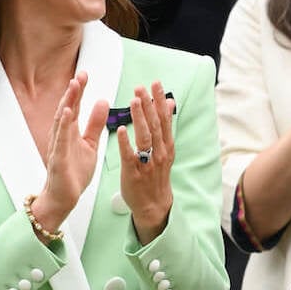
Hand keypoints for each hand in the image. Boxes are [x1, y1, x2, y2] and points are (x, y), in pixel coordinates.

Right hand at [31, 71, 108, 235]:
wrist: (64, 197)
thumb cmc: (74, 171)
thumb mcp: (90, 144)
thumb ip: (95, 124)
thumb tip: (102, 102)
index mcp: (70, 132)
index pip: (74, 107)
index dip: (79, 91)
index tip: (84, 74)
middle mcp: (61, 136)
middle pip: (67, 109)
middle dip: (73, 92)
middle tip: (81, 74)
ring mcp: (58, 146)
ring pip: (62, 121)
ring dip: (68, 102)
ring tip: (74, 86)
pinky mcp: (58, 158)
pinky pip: (61, 140)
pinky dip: (63, 125)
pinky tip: (67, 113)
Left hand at [116, 82, 175, 243]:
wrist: (154, 205)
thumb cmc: (156, 176)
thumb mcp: (165, 150)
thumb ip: (164, 127)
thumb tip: (168, 104)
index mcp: (166, 146)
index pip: (164, 119)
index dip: (159, 101)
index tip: (156, 84)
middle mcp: (159, 152)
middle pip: (155, 125)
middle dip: (149, 105)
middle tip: (141, 88)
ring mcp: (148, 163)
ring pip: (145, 137)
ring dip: (140, 118)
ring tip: (134, 101)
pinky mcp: (134, 173)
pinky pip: (130, 155)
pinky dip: (126, 142)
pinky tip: (122, 129)